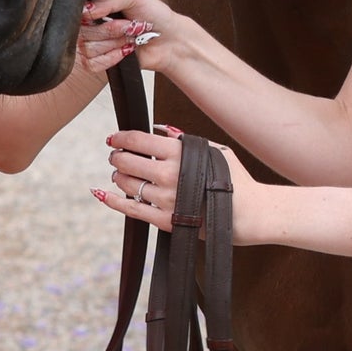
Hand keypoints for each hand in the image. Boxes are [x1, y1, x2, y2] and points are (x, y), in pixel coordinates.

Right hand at [77, 0, 182, 78]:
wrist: (169, 40)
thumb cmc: (154, 14)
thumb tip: (86, 10)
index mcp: (95, 4)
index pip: (77, 12)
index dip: (95, 16)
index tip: (114, 14)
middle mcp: (90, 24)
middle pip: (83, 33)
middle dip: (112, 31)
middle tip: (130, 27)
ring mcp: (92, 43)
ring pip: (88, 49)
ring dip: (114, 44)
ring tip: (130, 39)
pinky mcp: (97, 62)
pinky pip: (91, 64)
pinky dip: (111, 58)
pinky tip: (125, 51)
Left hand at [92, 130, 266, 240]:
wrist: (249, 213)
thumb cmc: (234, 179)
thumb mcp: (214, 150)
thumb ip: (185, 139)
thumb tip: (160, 129)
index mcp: (180, 152)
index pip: (138, 140)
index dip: (120, 138)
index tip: (112, 138)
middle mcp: (169, 174)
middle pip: (127, 161)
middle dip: (117, 157)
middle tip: (116, 157)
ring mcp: (166, 199)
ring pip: (128, 185)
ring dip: (119, 177)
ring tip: (120, 175)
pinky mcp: (166, 221)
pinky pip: (132, 210)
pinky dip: (114, 201)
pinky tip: (102, 194)